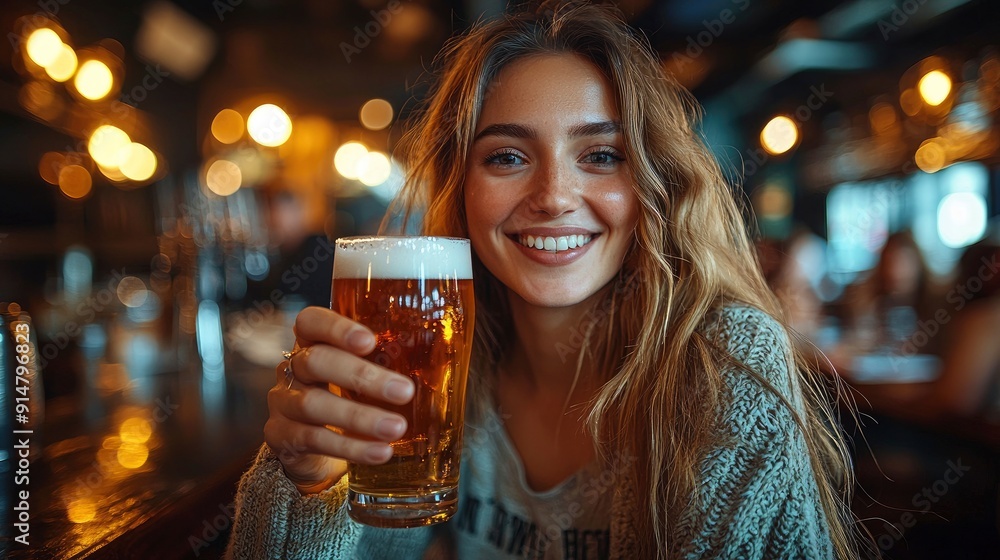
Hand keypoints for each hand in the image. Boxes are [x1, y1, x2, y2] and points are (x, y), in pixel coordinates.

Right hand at [264, 306, 414, 493]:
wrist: (316, 448)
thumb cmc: (351, 397)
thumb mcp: (368, 373)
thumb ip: (392, 360)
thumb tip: (450, 353)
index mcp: (314, 342)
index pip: (312, 322)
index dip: (336, 328)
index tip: (369, 340)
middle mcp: (293, 367)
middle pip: (317, 362)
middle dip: (362, 376)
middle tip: (404, 391)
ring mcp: (283, 402)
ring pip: (314, 404)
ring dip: (359, 417)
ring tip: (396, 428)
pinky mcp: (281, 437)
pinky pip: (313, 440)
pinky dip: (351, 448)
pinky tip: (380, 452)